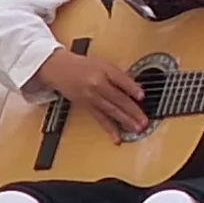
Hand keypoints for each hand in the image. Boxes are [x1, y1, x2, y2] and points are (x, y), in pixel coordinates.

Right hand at [35, 48, 156, 137]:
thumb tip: (137, 88)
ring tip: (137, 129)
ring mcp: (91, 97)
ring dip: (125, 121)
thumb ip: (120, 76)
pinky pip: (100, 118)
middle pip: (117, 98)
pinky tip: (117, 138)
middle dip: (132, 111)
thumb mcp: (104, 64)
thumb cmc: (84, 65)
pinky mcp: (86, 106)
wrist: (59, 68)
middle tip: (144, 120)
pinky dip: (109, 129)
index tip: (142, 96)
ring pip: (111, 110)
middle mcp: (97, 84)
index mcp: (103, 70)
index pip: (120, 79)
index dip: (131, 88)